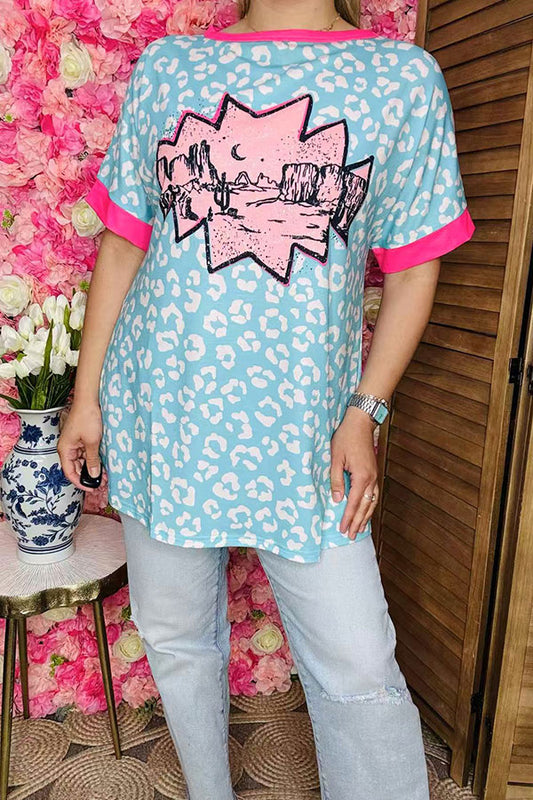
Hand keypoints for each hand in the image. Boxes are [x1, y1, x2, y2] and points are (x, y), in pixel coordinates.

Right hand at [57, 400, 102, 491]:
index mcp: (65, 450)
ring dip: (93, 468)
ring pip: (82, 461)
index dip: (80, 482)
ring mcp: (75, 443)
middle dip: (88, 476)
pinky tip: (104, 464)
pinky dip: (94, 459)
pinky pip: (87, 453)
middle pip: (76, 468)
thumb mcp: (92, 442)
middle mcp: (68, 448)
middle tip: (102, 483)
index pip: (69, 472)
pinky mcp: (82, 439)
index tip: (91, 489)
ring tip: (106, 475)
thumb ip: (92, 459)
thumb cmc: (87, 418)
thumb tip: (93, 474)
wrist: (89, 400)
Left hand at [330, 406, 378, 538]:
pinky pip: (374, 495)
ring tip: (359, 529)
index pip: (354, 503)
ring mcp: (374, 476)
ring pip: (372, 502)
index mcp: (361, 476)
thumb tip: (338, 499)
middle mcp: (371, 479)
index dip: (348, 518)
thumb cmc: (346, 437)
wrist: (361, 423)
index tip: (343, 529)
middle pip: (365, 506)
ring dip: (366, 517)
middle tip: (351, 536)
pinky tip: (366, 512)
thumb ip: (336, 479)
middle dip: (358, 522)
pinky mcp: (373, 473)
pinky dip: (370, 506)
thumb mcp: (335, 457)